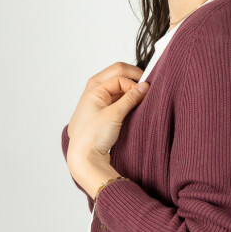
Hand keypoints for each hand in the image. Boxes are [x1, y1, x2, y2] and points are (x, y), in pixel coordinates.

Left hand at [66, 61, 149, 185]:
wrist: (83, 157)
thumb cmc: (92, 136)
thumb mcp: (115, 114)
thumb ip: (131, 98)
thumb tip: (145, 86)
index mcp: (93, 88)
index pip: (120, 76)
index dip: (134, 83)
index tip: (145, 94)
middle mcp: (93, 91)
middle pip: (116, 74)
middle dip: (132, 78)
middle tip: (146, 86)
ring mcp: (97, 101)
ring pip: (116, 86)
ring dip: (129, 89)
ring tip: (140, 98)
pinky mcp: (101, 111)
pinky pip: (115, 98)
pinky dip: (125, 99)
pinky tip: (132, 106)